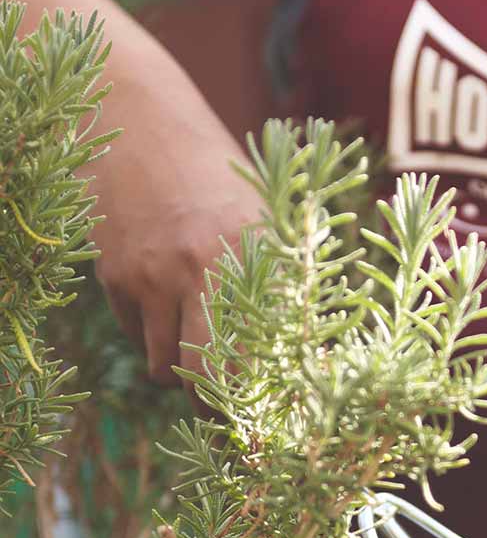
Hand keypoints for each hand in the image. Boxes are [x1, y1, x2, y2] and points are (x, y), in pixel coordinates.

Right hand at [91, 58, 259, 384]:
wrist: (143, 124)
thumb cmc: (223, 181)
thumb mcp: (268, 217)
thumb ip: (290, 278)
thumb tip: (320, 356)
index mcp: (253, 255)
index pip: (259, 352)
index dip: (260, 394)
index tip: (267, 412)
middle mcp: (202, 269)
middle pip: (205, 376)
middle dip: (214, 406)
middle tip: (226, 413)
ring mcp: (152, 275)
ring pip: (164, 366)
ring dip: (181, 373)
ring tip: (196, 353)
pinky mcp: (115, 276)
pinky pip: (135, 337)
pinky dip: (150, 338)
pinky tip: (164, 308)